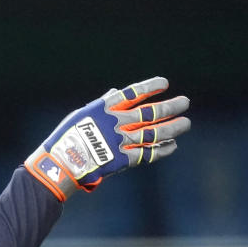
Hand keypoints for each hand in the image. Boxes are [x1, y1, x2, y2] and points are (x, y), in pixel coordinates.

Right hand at [24, 77, 189, 201]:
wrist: (62, 163)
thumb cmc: (67, 137)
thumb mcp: (81, 114)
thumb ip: (102, 103)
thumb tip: (115, 90)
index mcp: (104, 108)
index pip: (132, 93)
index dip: (150, 87)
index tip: (165, 83)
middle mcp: (116, 122)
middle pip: (150, 113)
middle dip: (170, 106)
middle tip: (185, 102)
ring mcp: (121, 141)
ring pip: (154, 132)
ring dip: (172, 127)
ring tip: (186, 123)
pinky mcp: (123, 159)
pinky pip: (148, 153)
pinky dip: (162, 149)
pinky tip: (172, 145)